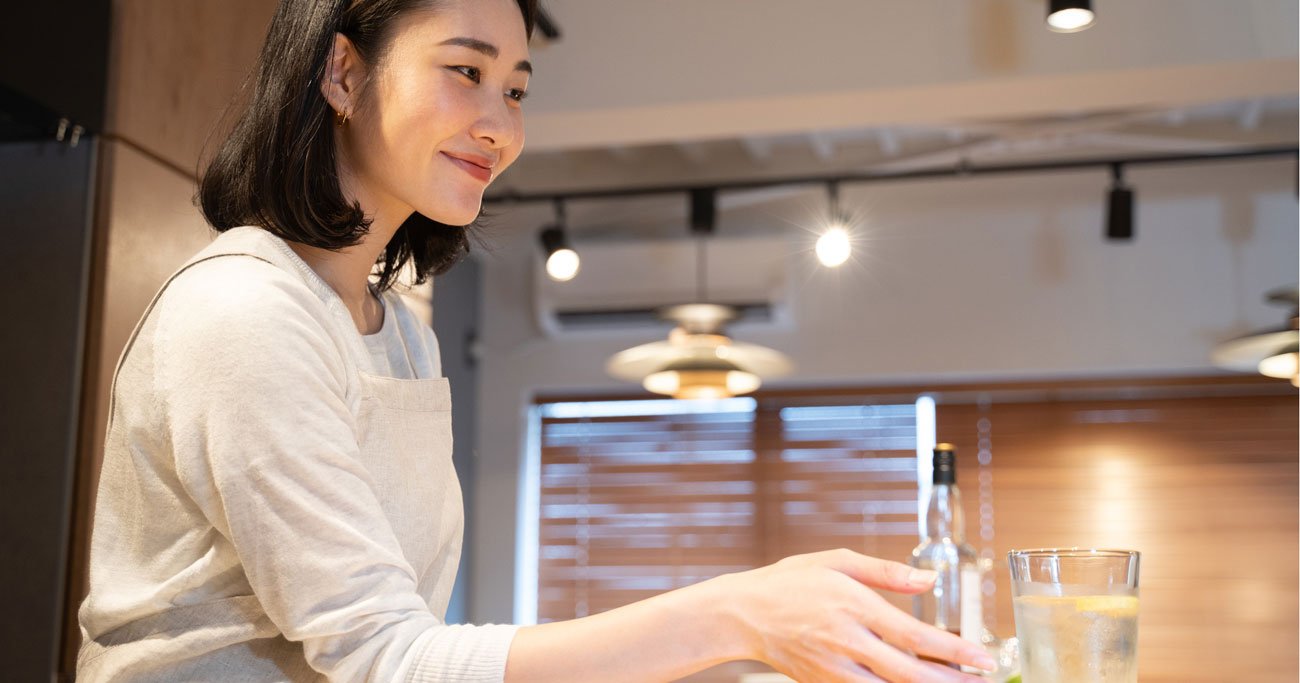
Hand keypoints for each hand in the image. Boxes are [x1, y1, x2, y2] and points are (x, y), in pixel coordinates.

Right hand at [718, 548, 995, 681]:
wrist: (742, 615)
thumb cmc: (790, 583)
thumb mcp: (837, 562)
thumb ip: (886, 571)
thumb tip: (930, 577)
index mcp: (854, 607)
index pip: (916, 636)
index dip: (955, 651)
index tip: (984, 658)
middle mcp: (847, 643)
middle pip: (910, 673)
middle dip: (951, 681)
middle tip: (982, 682)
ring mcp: (835, 670)